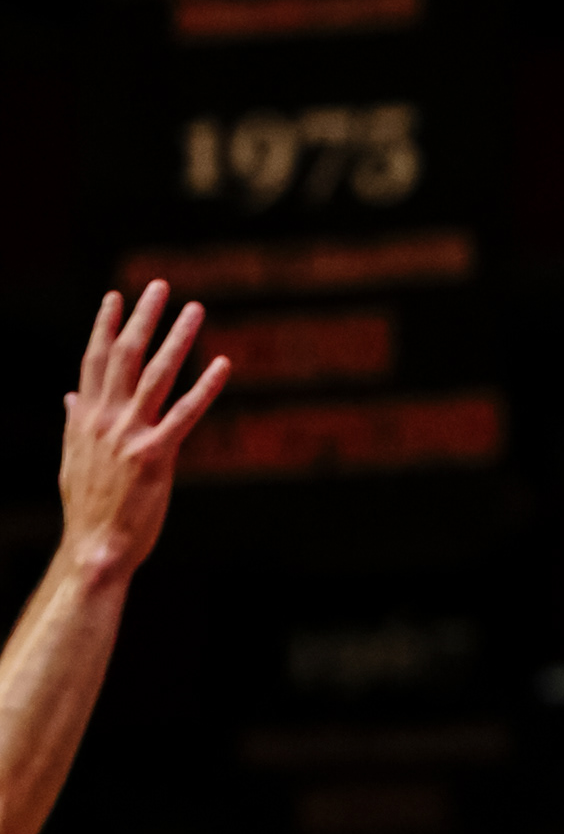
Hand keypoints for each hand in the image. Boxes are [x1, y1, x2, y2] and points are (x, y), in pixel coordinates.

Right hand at [58, 282, 229, 581]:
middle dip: (142, 318)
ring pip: (156, 375)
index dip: (105, 326)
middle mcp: (105, 420)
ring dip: (176, 338)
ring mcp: (129, 436)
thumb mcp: (73, 459)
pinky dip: (206, 386)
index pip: (94, 361)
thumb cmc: (89, 508)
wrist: (95, 548)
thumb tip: (70, 397)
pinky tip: (223, 364)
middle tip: (159, 285)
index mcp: (86, 419)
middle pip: (124, 356)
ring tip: (194, 309)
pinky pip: (185, 413)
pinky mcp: (155, 456)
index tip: (115, 296)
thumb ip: (75, 423)